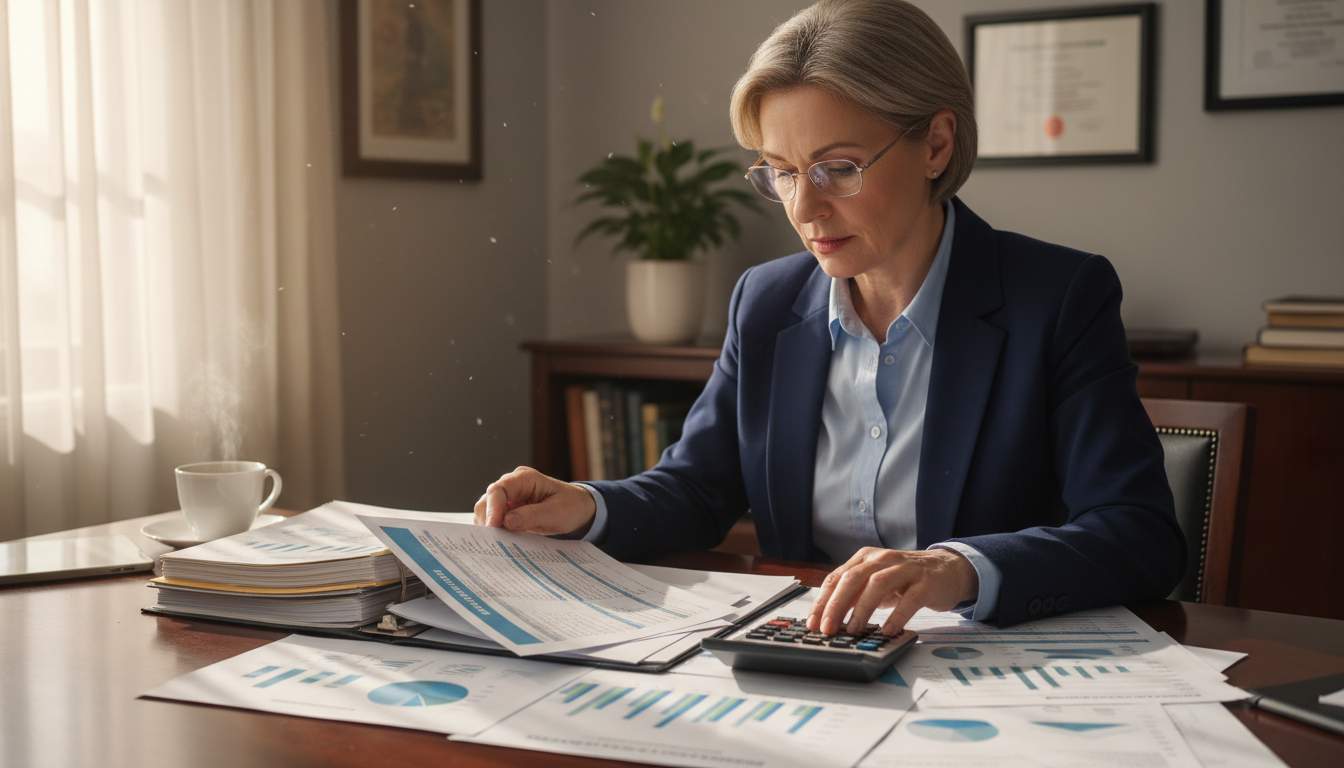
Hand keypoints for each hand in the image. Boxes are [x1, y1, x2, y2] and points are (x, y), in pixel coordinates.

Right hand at [473, 466, 596, 537]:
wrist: (579, 510)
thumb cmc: (571, 505)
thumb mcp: (556, 511)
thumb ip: (532, 515)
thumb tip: (506, 522)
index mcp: (524, 479)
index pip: (499, 490)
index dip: (493, 509)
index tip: (493, 527)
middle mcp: (513, 486)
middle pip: (488, 500)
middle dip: (487, 520)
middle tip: (491, 540)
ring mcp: (509, 499)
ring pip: (487, 511)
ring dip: (488, 527)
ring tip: (493, 544)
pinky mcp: (509, 512)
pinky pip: (494, 520)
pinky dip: (493, 531)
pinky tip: (496, 543)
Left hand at [806, 547, 978, 635]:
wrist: (947, 569)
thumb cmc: (906, 579)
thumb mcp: (877, 583)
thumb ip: (855, 596)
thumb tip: (830, 619)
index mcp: (865, 558)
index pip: (837, 578)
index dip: (822, 601)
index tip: (813, 622)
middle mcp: (882, 559)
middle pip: (853, 579)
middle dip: (836, 605)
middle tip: (828, 628)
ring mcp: (905, 569)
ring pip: (877, 584)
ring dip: (862, 608)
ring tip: (854, 630)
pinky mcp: (925, 582)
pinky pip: (909, 599)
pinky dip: (897, 615)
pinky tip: (888, 630)